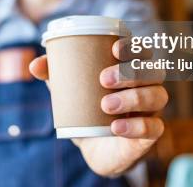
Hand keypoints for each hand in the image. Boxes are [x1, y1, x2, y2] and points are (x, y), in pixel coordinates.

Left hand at [29, 38, 167, 176]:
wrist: (93, 146)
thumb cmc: (85, 107)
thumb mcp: (69, 89)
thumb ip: (54, 74)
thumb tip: (34, 65)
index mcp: (132, 69)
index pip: (142, 51)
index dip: (134, 46)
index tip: (114, 49)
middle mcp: (148, 86)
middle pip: (155, 71)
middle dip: (131, 72)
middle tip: (104, 79)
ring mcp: (151, 110)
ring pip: (158, 96)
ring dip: (133, 98)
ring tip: (106, 104)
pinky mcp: (149, 135)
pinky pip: (154, 128)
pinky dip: (136, 126)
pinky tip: (116, 126)